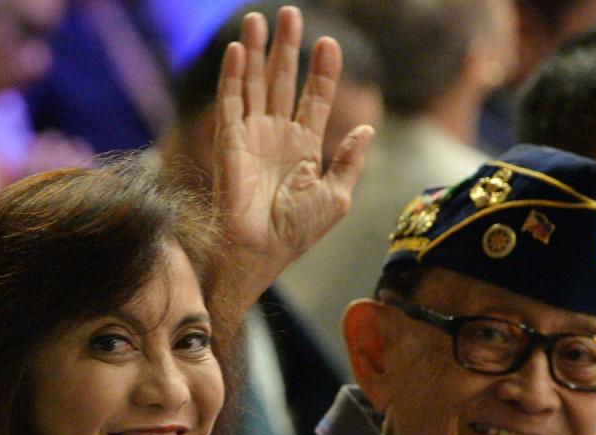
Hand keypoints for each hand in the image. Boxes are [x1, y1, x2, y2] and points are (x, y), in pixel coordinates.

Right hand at [212, 5, 373, 324]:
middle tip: (293, 14)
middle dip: (288, 47)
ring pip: (256, 83)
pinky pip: (231, 100)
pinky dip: (234, 74)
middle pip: (284, 81)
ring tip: (259, 17)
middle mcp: (277, 136)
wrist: (261, 249)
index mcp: (304, 148)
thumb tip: (366, 127)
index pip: (315, 99)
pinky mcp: (229, 140)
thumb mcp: (337, 196)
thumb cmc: (297, 231)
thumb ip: (350, 160)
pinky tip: (240, 49)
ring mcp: (252, 135)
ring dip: (258, 50)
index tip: (329, 43)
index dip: (322, 72)